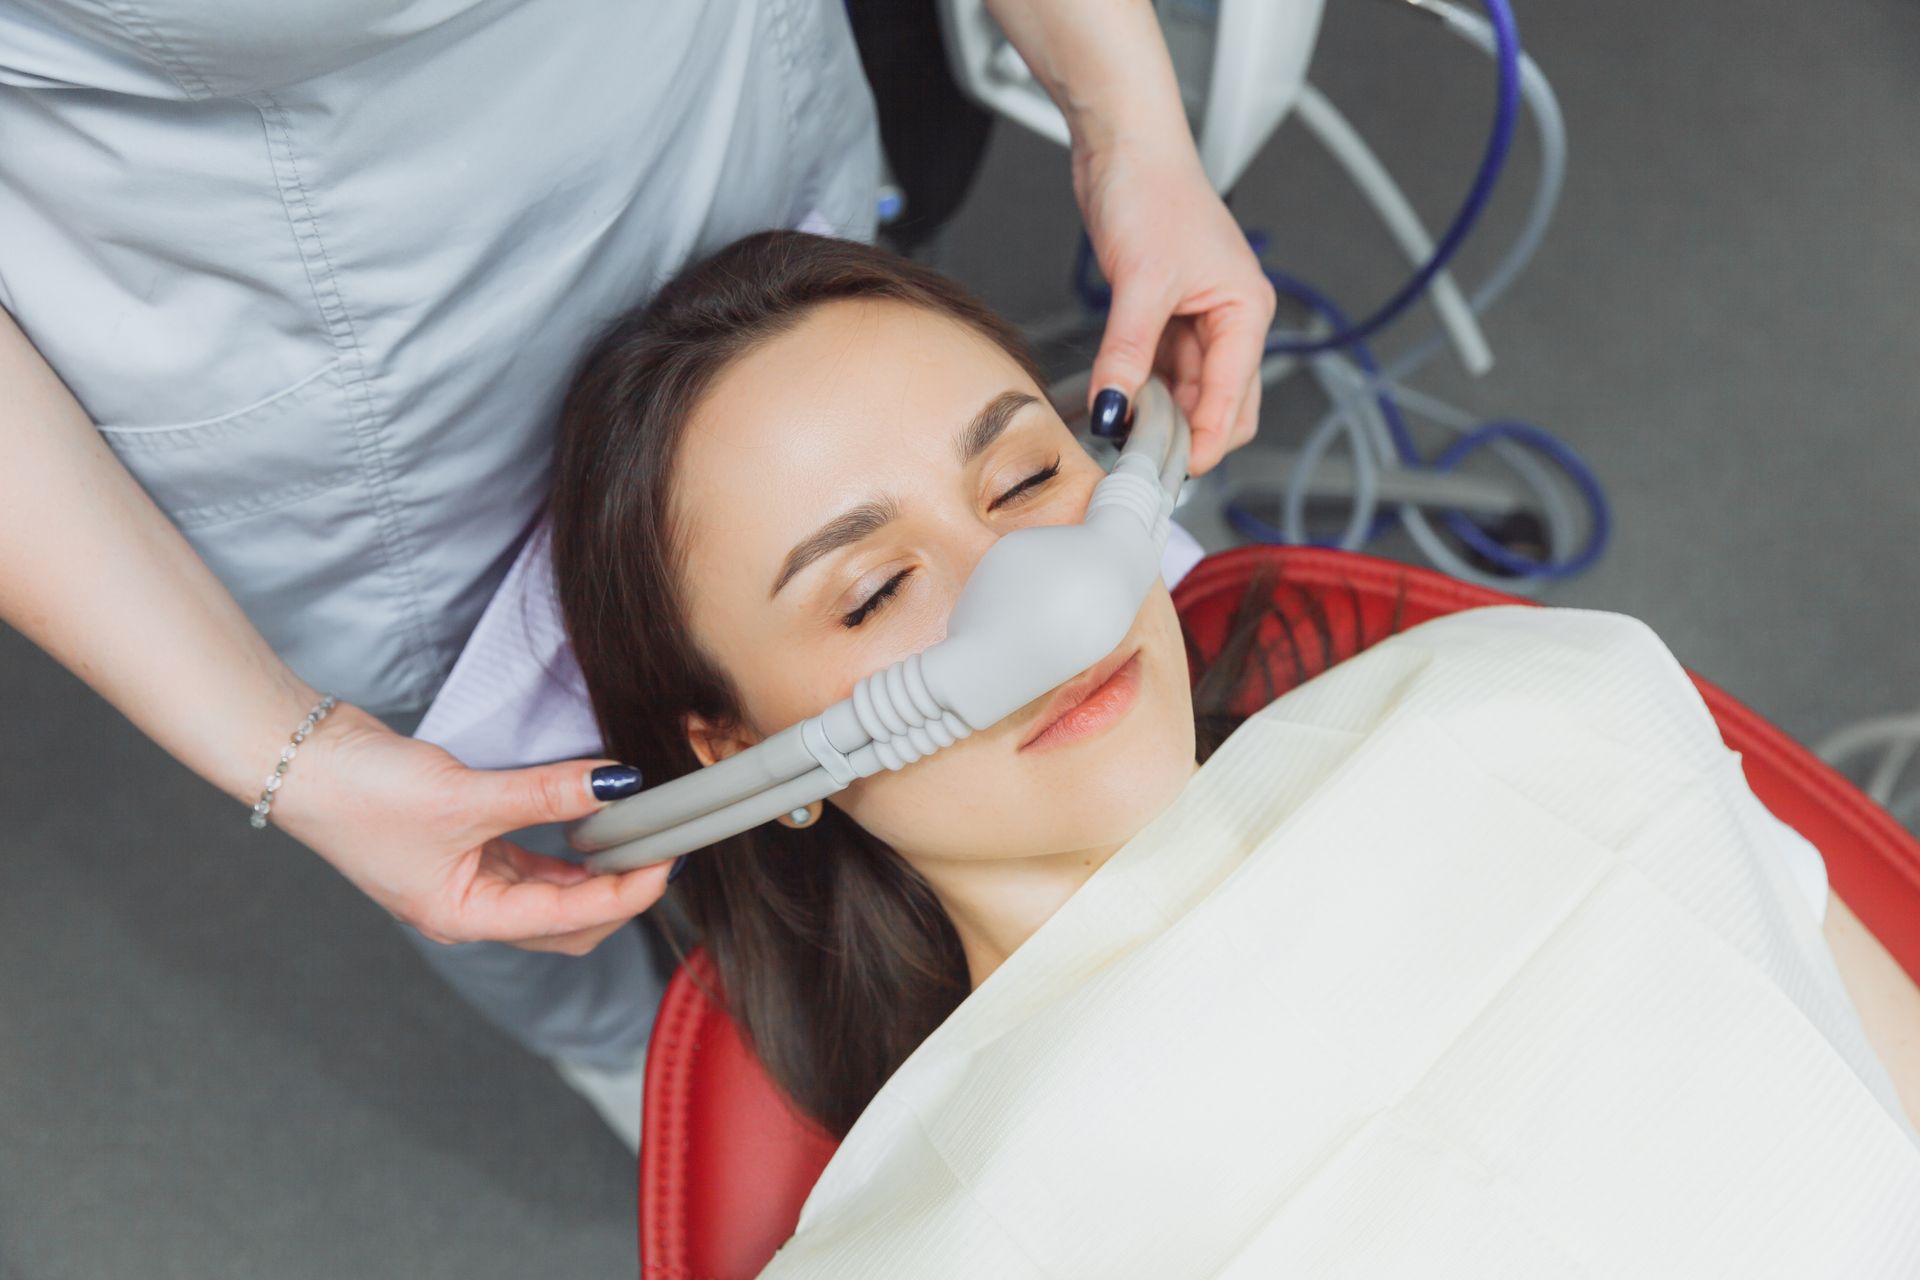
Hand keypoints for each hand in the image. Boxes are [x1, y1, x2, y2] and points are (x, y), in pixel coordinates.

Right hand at [267, 702, 667, 953]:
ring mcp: (466, 878)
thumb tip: (618, 784)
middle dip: (616, 894)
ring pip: (551, 890)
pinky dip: (564, 845)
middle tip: (659, 851)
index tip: (664, 859)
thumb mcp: (466, 795)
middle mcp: (470, 908)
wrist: (300, 759)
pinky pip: (530, 858)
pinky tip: (590, 822)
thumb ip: (545, 792)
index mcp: (466, 917)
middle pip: (565, 922)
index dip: (624, 893)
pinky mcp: (464, 845)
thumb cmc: (363, 794)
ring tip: (636, 836)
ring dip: (593, 870)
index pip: (568, 919)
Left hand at [1074, 143, 1276, 475]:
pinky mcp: (1165, 314)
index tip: (1173, 475)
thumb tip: (1113, 410)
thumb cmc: (1152, 191)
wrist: (1124, 145)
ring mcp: (1198, 319)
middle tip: (1144, 465)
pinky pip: (1161, 369)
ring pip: (1188, 391)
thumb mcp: (1140, 284)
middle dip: (1187, 436)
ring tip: (1122, 437)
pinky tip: (1116, 404)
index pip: (1235, 399)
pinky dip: (1142, 390)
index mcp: (1246, 312)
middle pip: (1221, 404)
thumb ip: (1127, 354)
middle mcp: (1230, 320)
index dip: (1206, 442)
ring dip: (1161, 415)